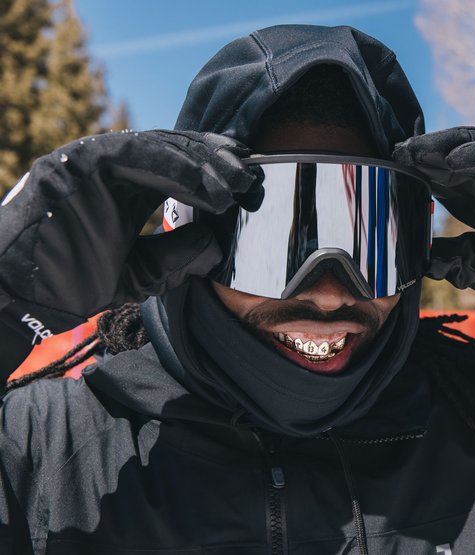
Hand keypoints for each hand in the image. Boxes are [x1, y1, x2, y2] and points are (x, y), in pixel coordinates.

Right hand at [0, 129, 261, 344]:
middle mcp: (108, 169)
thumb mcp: (139, 272)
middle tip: (250, 176)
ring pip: (159, 146)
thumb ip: (175, 254)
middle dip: (215, 161)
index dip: (212, 170)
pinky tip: (207, 185)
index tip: (246, 181)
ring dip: (202, 162)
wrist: (18, 300)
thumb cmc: (71, 285)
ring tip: (235, 182)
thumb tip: (216, 241)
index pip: (176, 167)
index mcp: (123, 188)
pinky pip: (135, 154)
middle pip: (172, 150)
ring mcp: (89, 160)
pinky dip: (175, 167)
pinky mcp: (75, 162)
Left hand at [393, 126, 474, 317]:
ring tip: (419, 150)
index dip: (420, 170)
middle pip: (458, 156)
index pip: (446, 176)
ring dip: (448, 147)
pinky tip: (454, 158)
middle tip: (398, 153)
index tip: (393, 167)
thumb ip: (455, 259)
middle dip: (427, 153)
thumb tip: (423, 261)